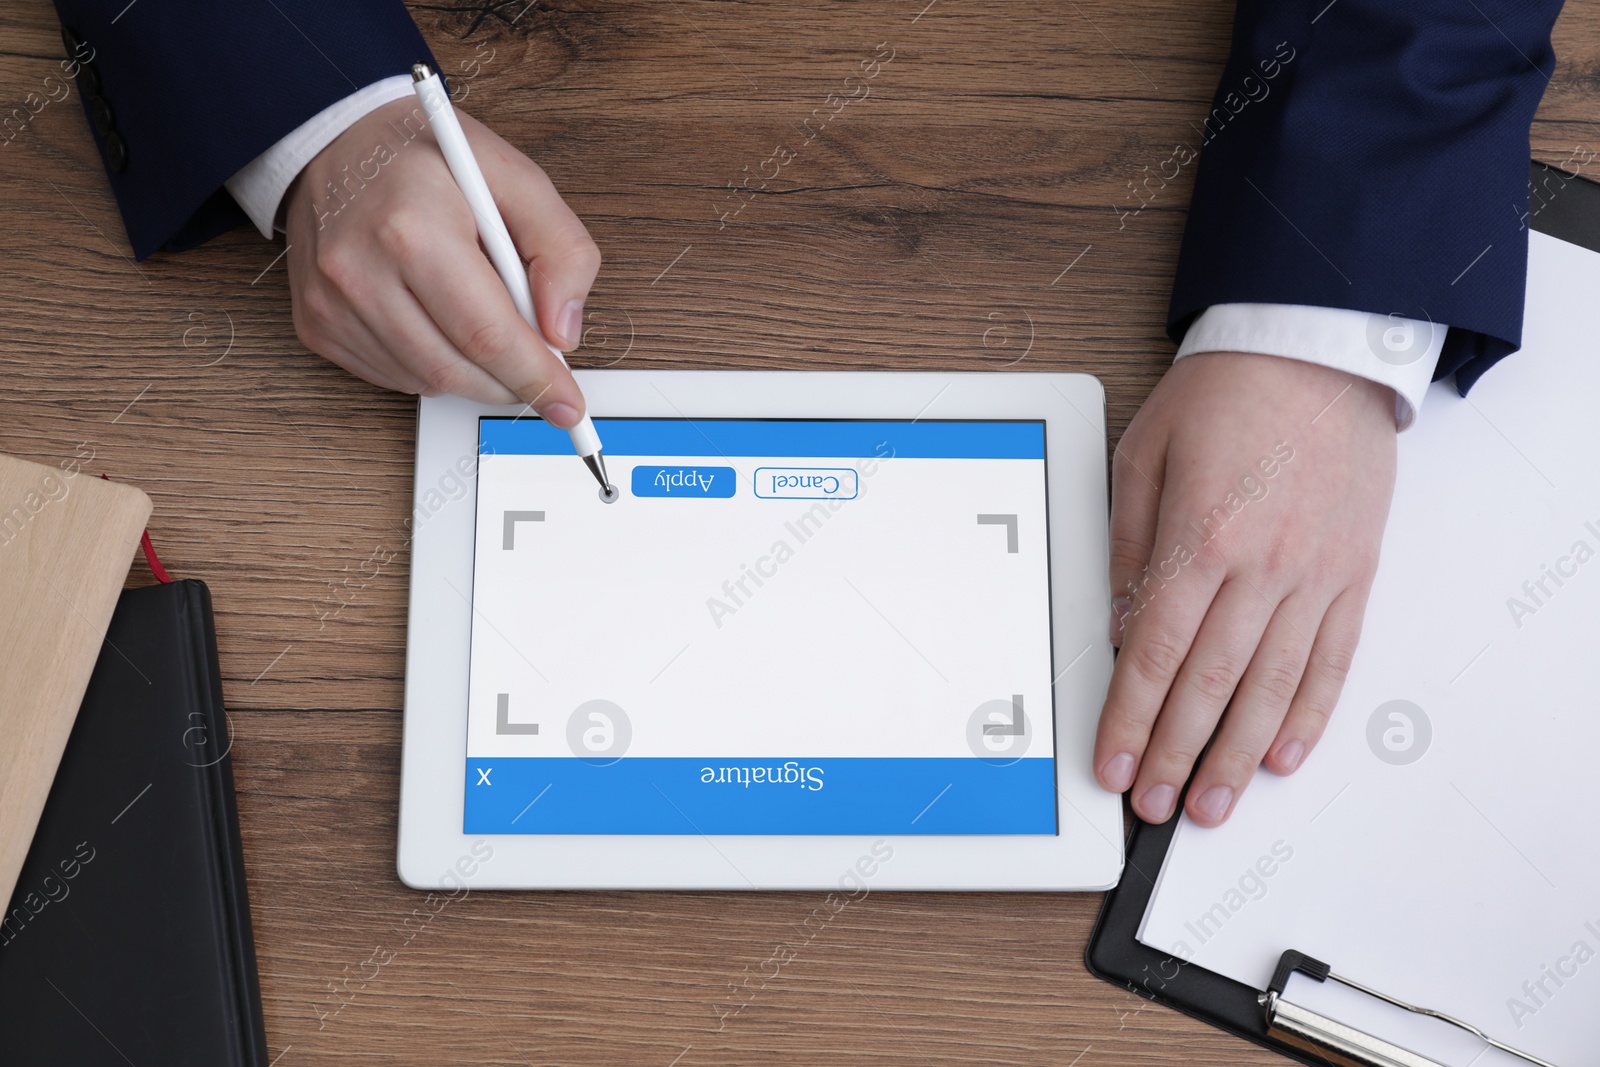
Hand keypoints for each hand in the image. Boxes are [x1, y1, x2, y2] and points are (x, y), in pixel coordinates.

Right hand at [284, 97, 600, 424]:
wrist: (336, 139)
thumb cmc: (426, 156)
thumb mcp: (516, 178)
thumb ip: (561, 250)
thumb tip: (563, 332)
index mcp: (414, 227)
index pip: (486, 333)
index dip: (536, 378)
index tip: (567, 406)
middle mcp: (361, 269)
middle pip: (457, 368)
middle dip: (510, 381)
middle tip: (538, 364)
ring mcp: (331, 303)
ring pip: (427, 381)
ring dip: (472, 373)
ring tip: (482, 321)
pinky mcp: (317, 324)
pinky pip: (394, 377)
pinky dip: (432, 366)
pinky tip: (438, 321)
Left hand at [1094, 352, 1396, 826]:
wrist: (1316, 349)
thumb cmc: (1225, 393)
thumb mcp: (1143, 455)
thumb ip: (1128, 546)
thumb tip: (1121, 626)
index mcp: (1201, 536)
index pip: (1155, 655)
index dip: (1130, 721)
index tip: (1112, 763)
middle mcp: (1262, 565)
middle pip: (1209, 685)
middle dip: (1174, 755)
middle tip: (1152, 805)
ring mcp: (1315, 575)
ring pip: (1271, 687)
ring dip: (1238, 756)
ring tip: (1213, 804)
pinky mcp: (1354, 574)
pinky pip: (1331, 659)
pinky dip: (1306, 714)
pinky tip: (1283, 755)